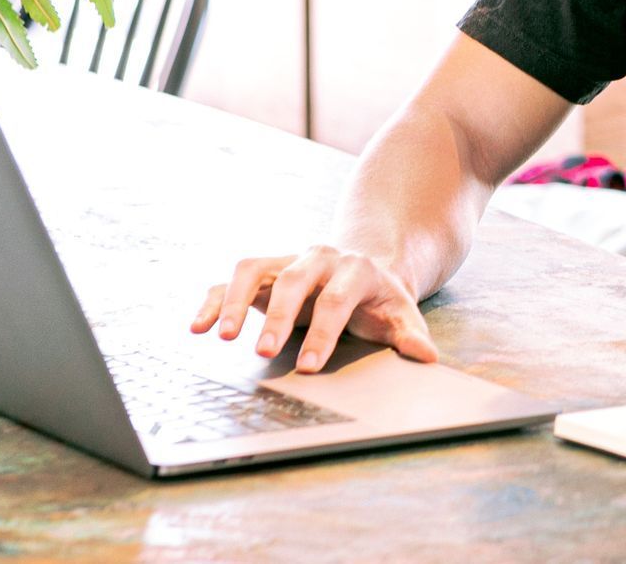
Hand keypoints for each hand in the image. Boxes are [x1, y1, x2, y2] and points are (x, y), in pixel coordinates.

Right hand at [189, 245, 437, 373]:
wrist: (365, 269)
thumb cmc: (381, 300)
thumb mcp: (402, 315)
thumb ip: (412, 336)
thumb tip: (427, 357)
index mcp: (356, 269)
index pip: (337, 299)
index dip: (322, 332)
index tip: (308, 366)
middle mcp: (318, 258)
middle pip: (294, 282)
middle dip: (278, 317)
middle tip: (263, 352)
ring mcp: (288, 262)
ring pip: (255, 270)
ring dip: (237, 302)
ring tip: (222, 337)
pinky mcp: (264, 272)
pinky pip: (232, 280)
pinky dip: (214, 300)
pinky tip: (198, 326)